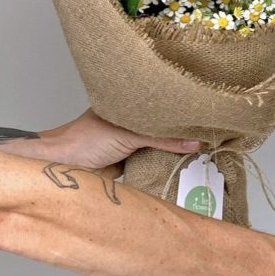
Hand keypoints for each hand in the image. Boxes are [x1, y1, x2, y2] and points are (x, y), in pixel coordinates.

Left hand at [4, 110, 200, 173]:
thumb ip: (162, 139)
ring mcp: (134, 142)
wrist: (60, 170)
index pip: (163, 104)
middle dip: (185, 129)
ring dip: (178, 148)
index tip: (208, 113)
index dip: (184, 109)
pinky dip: (168, 163)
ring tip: (206, 147)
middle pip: (166, 126)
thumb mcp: (128, 134)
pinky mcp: (133, 162)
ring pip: (162, 144)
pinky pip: (156, 161)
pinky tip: (186, 163)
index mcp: (131, 104)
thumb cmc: (83, 141)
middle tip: (213, 131)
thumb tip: (196, 142)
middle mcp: (134, 122)